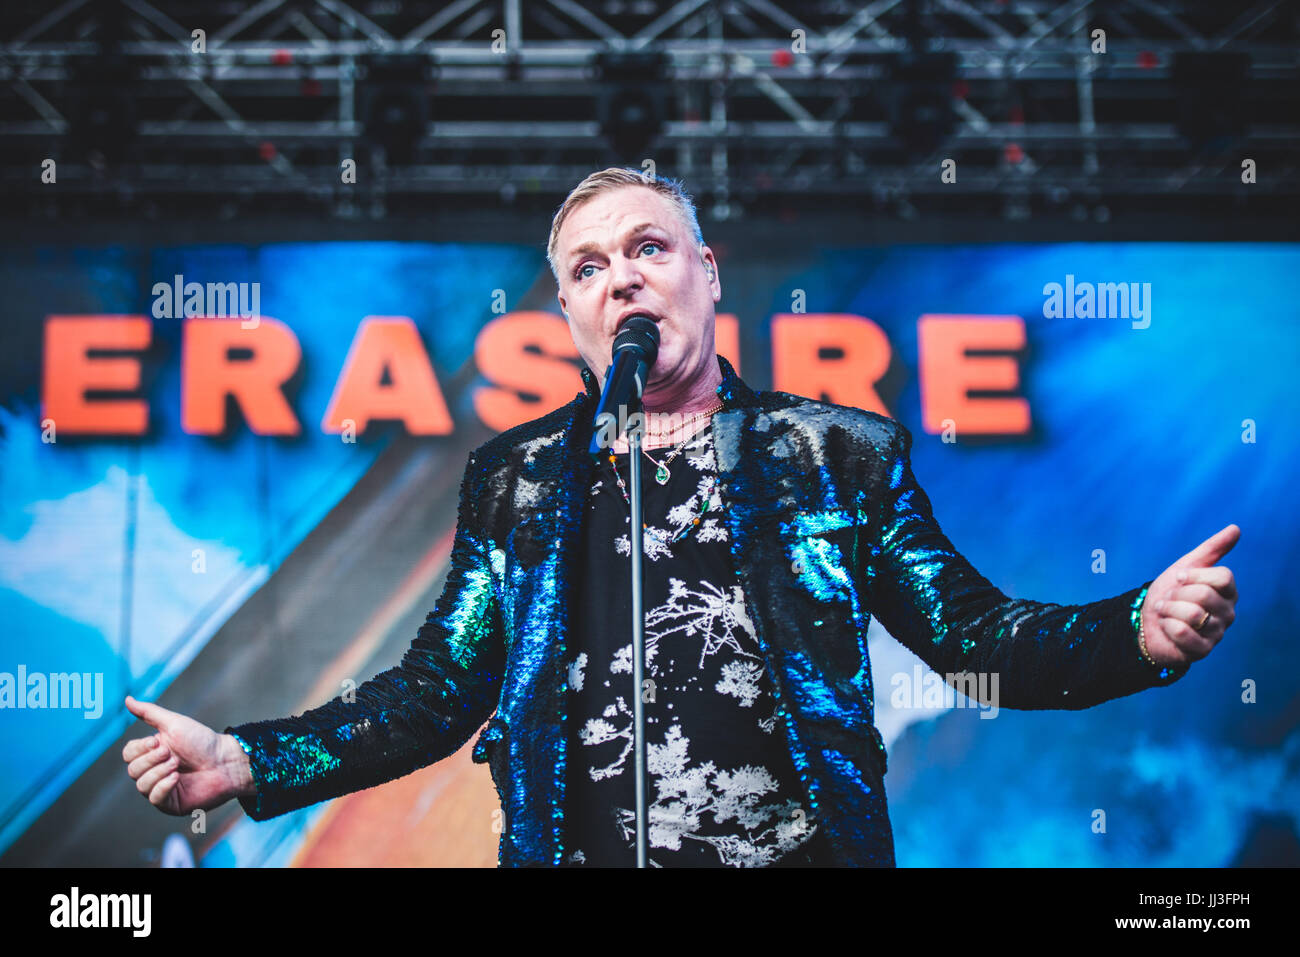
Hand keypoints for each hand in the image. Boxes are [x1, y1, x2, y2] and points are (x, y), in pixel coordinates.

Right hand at [122, 695, 252, 815]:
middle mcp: (154, 771)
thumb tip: (127, 700)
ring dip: (159, 772)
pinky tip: (177, 778)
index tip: (158, 742)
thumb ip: (149, 712)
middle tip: (172, 754)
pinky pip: (154, 799)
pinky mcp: (171, 803)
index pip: (128, 754)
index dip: (139, 749)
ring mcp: (161, 788)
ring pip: (141, 785)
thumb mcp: (174, 723)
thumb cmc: (203, 741)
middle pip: (132, 770)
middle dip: (152, 760)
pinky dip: (163, 787)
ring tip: (178, 765)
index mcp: (152, 753)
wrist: (225, 760)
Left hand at [1139, 524, 1239, 668]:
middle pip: (1204, 595)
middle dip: (1176, 594)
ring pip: (1192, 614)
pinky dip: (1167, 626)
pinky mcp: (1202, 650)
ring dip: (1168, 609)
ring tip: (1164, 612)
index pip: (1223, 577)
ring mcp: (1217, 633)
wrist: (1147, 620)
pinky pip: (1182, 633)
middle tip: (1169, 599)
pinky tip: (1166, 627)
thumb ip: (1212, 549)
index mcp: (1227, 592)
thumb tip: (1236, 528)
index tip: (1180, 577)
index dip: (1195, 575)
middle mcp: (1228, 613)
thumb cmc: (1170, 592)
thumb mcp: (1187, 566)